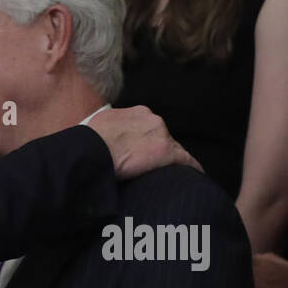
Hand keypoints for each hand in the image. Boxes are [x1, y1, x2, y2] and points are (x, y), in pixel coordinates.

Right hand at [86, 105, 200, 179]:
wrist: (94, 149)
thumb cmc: (92, 140)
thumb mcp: (102, 123)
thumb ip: (114, 125)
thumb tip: (109, 133)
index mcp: (138, 113)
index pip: (151, 127)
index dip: (149, 141)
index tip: (145, 151)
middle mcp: (153, 120)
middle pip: (164, 137)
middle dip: (160, 149)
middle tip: (152, 164)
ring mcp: (161, 136)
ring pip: (174, 149)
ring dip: (172, 160)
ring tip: (172, 173)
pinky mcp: (166, 152)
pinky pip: (186, 160)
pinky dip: (191, 167)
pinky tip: (195, 174)